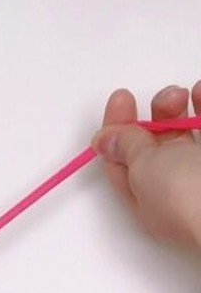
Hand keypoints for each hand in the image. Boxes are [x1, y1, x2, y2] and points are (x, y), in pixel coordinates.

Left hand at [90, 81, 200, 249]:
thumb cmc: (186, 196)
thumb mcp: (144, 169)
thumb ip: (126, 149)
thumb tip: (103, 140)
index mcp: (147, 201)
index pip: (123, 164)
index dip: (117, 130)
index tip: (120, 99)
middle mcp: (175, 188)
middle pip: (156, 145)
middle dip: (155, 114)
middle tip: (164, 98)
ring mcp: (200, 173)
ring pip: (184, 132)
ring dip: (178, 107)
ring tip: (183, 95)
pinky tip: (200, 92)